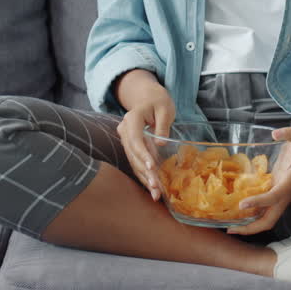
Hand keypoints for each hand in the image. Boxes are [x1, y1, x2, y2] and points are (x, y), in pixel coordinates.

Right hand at [114, 70, 175, 201]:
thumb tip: (159, 142)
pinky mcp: (132, 147)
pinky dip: (144, 176)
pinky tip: (153, 189)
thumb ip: (162, 125)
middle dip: (145, 172)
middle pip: (133, 154)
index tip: (152, 168)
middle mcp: (125, 131)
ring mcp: (126, 140)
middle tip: (156, 187)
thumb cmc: (159, 101)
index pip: (135, 140)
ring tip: (156, 193)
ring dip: (144, 178)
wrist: (147, 97)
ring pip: (133, 162)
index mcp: (132, 120)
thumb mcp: (165, 109)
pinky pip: (136, 163)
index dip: (143, 155)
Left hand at [227, 124, 290, 235]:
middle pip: (270, 219)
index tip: (241, 204)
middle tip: (231, 229)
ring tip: (230, 225)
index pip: (274, 197)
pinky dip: (252, 211)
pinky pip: (264, 206)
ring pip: (266, 216)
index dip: (258, 202)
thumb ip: (289, 134)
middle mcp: (287, 192)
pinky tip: (238, 210)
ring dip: (250, 223)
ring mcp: (282, 192)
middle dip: (251, 227)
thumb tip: (276, 134)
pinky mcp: (278, 187)